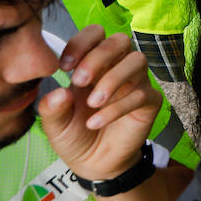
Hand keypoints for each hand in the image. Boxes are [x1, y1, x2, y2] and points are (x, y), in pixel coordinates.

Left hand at [37, 24, 160, 182]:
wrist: (94, 165)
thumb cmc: (75, 136)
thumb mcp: (54, 125)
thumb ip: (51, 108)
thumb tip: (59, 91)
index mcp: (92, 64)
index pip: (95, 34)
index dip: (81, 43)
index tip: (63, 67)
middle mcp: (116, 68)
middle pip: (120, 40)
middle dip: (98, 57)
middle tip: (80, 81)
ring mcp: (135, 83)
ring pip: (137, 60)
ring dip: (113, 78)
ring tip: (93, 103)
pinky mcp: (149, 103)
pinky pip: (141, 94)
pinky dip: (116, 108)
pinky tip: (96, 122)